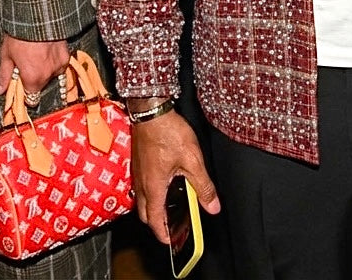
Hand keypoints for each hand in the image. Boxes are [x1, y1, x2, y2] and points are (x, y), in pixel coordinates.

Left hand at [0, 35, 69, 95]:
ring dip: (45, 70)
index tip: (21, 83)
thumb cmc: (18, 35)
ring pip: (51, 75)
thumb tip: (0, 90)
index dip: (24, 92)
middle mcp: (48, 75)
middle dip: (34, 79)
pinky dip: (54, 62)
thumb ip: (4, 75)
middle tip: (26, 64)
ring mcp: (59, 64)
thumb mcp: (7, 55)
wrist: (37, 16)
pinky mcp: (67, 55)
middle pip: (41, 86)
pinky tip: (47, 51)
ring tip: (37, 55)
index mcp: (32, 78)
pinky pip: (59, 65)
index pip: (31, 98)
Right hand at [129, 107, 220, 243]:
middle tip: (174, 223)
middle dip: (158, 223)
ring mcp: (138, 173)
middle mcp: (142, 184)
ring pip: (143, 200)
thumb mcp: (192, 161)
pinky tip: (167, 181)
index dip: (164, 234)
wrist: (152, 112)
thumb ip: (203, 186)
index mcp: (154, 188)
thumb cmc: (169, 133)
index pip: (155, 221)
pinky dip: (153, 192)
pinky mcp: (139, 163)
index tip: (173, 240)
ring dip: (155, 206)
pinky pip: (143, 186)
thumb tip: (212, 206)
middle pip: (146, 214)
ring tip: (173, 203)